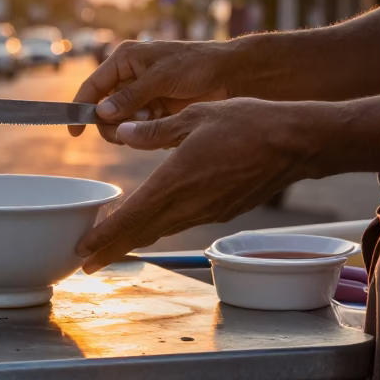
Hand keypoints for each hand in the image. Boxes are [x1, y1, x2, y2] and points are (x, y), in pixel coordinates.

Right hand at [69, 39, 235, 143]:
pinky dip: (149, 131)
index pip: (92, 86)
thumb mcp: (161, 77)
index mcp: (124, 60)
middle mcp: (129, 78)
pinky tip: (167, 121)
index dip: (80, 108)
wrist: (230, 75)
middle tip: (132, 126)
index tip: (75, 131)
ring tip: (156, 117)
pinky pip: (141, 129)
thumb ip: (131, 96)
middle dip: (115, 122)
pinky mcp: (157, 111)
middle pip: (105, 111)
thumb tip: (102, 113)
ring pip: (123, 123)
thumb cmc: (196, 64)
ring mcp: (143, 96)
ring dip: (135, 127)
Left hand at [75, 98, 314, 272]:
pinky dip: (162, 226)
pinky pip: (183, 222)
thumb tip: (124, 133)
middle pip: (143, 233)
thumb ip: (156, 130)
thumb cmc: (248, 123)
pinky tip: (154, 221)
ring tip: (112, 246)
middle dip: (112, 250)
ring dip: (136, 239)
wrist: (295, 143)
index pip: (133, 216)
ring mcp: (208, 211)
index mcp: (177, 180)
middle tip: (86, 263)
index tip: (83, 251)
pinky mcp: (223, 210)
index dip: (105, 237)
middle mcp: (190, 203)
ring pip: (163, 229)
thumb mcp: (196, 116)